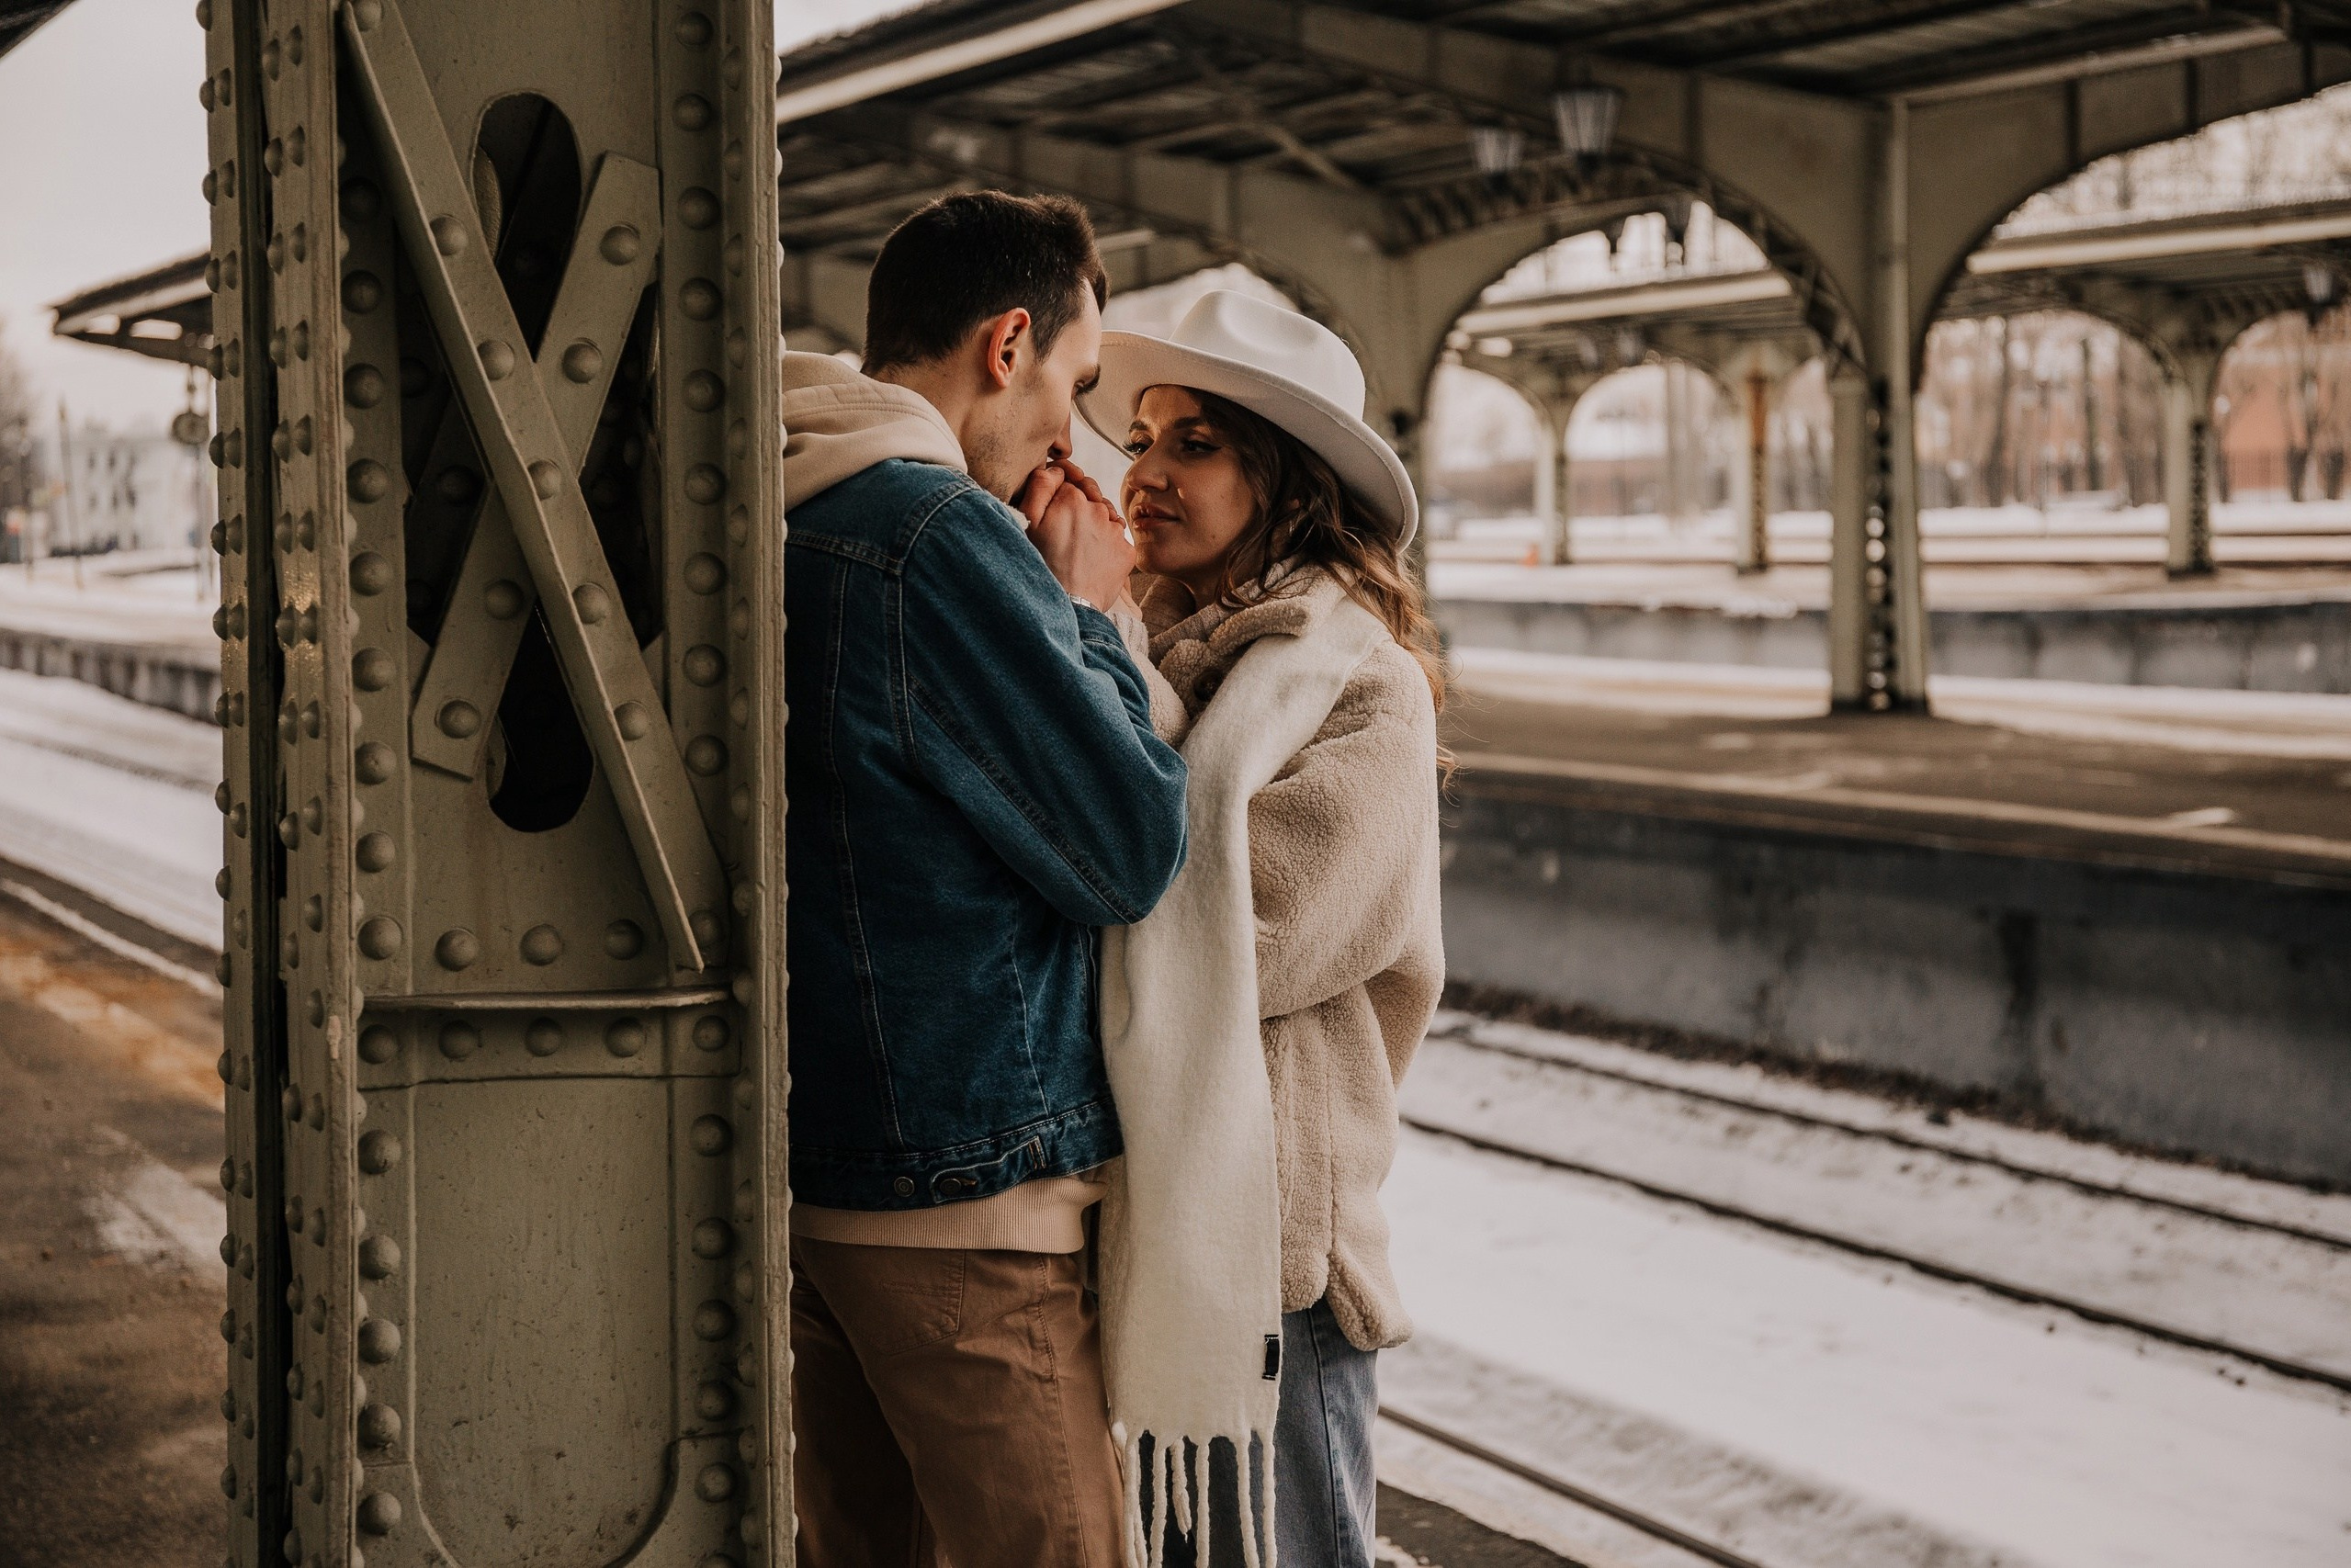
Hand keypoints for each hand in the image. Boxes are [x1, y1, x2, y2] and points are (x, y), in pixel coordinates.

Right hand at [1017, 459, 1133, 611]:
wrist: (1067, 605)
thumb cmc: (1041, 564)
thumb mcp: (1028, 521)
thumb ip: (1040, 486)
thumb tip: (1056, 468)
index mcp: (1073, 499)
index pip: (1070, 482)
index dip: (1060, 494)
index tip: (1055, 509)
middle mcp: (1099, 510)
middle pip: (1090, 498)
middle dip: (1079, 507)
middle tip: (1064, 532)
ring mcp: (1116, 531)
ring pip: (1105, 517)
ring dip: (1094, 525)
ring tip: (1078, 548)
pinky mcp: (1127, 552)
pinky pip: (1117, 540)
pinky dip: (1106, 545)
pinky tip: (1091, 559)